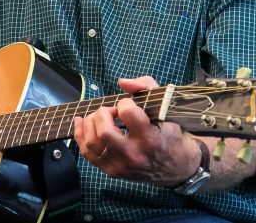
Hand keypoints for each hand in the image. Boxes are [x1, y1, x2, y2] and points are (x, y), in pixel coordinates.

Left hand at [73, 76, 200, 185]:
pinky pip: (88, 154)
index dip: (125, 103)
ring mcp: (121, 166)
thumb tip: (122, 82)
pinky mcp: (112, 172)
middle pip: (104, 131)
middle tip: (113, 111)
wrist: (175, 166)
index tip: (129, 104)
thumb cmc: (169, 132)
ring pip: (92, 143)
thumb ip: (145, 86)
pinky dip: (80, 134)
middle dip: (103, 113)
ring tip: (102, 117)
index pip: (127, 113)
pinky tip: (82, 121)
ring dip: (91, 122)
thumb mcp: (165, 106)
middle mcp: (134, 155)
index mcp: (150, 138)